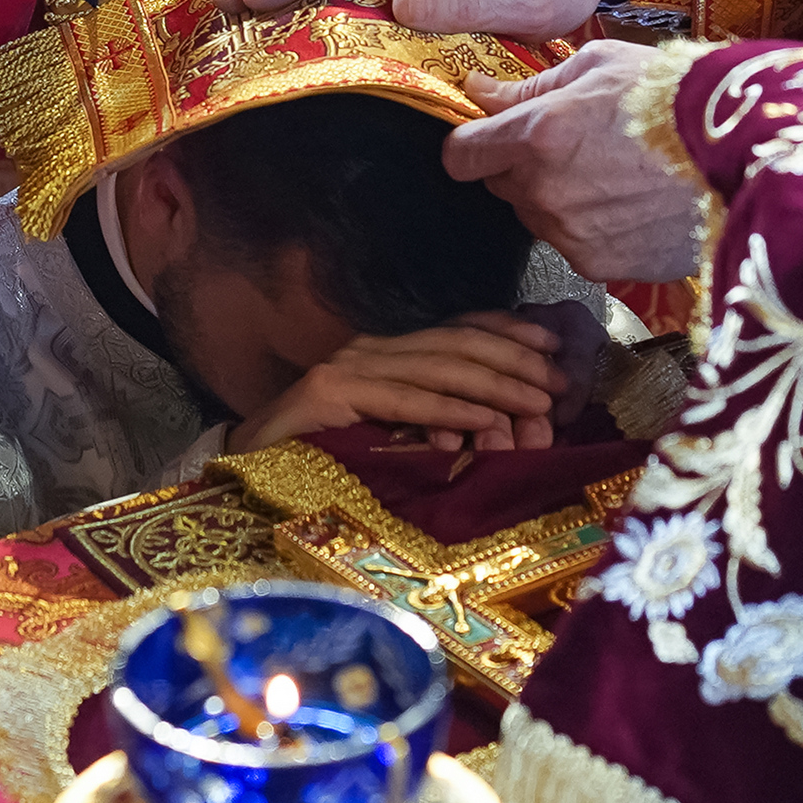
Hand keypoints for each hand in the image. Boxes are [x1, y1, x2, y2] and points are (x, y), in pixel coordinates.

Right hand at [231, 310, 564, 453]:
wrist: (243, 472)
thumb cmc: (318, 460)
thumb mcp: (389, 434)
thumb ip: (431, 422)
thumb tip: (496, 425)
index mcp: (384, 353)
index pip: (454, 330)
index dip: (506, 331)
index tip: (552, 343)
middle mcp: (368, 349)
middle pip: (455, 344)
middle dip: (514, 359)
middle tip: (559, 379)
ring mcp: (347, 368)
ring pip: (437, 368)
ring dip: (494, 384)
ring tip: (537, 400)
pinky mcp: (331, 394)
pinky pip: (405, 400)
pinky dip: (449, 410)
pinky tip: (485, 421)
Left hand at [445, 40, 714, 284]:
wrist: (750, 155)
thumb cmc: (678, 98)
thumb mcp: (600, 64)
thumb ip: (531, 86)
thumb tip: (480, 92)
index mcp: (537, 135)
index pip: (461, 156)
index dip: (474, 145)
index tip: (491, 137)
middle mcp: (545, 192)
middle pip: (501, 186)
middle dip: (524, 167)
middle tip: (577, 146)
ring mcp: (573, 236)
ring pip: (539, 218)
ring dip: (559, 199)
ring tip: (615, 174)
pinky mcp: (603, 268)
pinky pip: (576, 246)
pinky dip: (594, 230)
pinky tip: (633, 205)